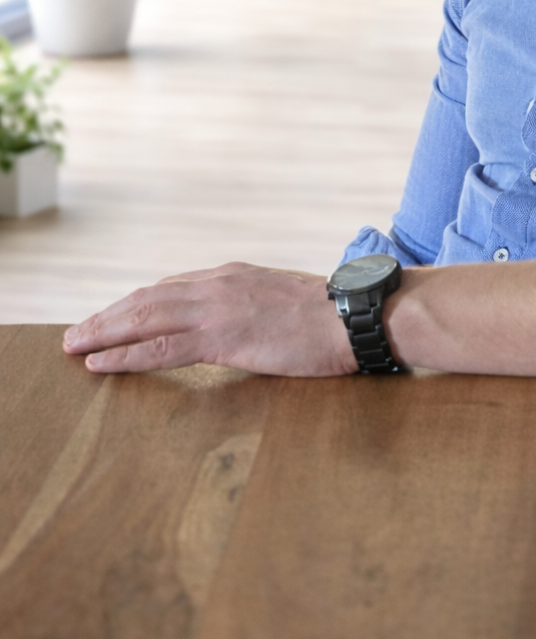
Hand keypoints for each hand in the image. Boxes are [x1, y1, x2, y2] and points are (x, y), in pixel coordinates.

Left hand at [62, 262, 357, 375]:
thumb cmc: (334, 316)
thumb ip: (256, 306)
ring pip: (144, 318)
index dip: (136, 303)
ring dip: (103, 332)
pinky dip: (125, 354)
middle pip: (148, 299)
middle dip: (108, 315)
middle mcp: (218, 285)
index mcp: (234, 276)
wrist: (358, 316)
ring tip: (74, 345)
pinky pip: (160, 347)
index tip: (113, 315)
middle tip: (76, 331)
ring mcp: (218, 309)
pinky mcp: (222, 337)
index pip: (171, 288)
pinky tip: (101, 362)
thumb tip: (246, 324)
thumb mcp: (285, 301)